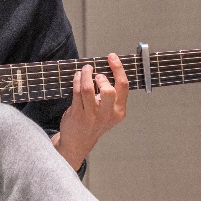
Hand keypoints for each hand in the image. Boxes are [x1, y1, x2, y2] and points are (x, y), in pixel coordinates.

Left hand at [53, 54, 128, 169]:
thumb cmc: (94, 122)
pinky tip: (77, 76)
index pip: (123, 87)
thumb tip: (105, 69)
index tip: (112, 57)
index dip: (118, 69)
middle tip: (96, 74)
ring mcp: (91, 115)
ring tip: (85, 69)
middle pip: (108, 90)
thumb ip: (110, 95)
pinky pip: (77, 92)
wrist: (78, 142)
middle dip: (101, 78)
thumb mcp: (108, 112)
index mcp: (119, 111)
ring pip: (88, 89)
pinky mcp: (77, 114)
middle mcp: (107, 114)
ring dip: (85, 74)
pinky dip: (77, 80)